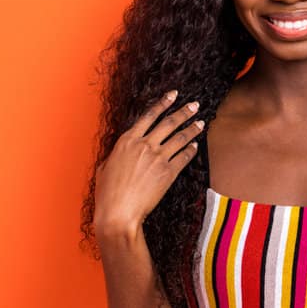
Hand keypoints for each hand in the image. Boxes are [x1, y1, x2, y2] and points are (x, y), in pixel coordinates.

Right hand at [93, 90, 204, 240]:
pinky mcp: (168, 173)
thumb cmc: (107, 193)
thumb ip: (116, 155)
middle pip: (169, 123)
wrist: (119, 213)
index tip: (173, 95)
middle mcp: (144, 145)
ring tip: (201, 122)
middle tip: (195, 105)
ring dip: (192, 129)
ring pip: (180, 138)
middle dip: (184, 112)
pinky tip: (195, 147)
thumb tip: (121, 151)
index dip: (163, 103)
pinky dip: (191, 150)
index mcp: (127, 141)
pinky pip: (183, 157)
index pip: (149, 116)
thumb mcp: (105, 167)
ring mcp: (158, 158)